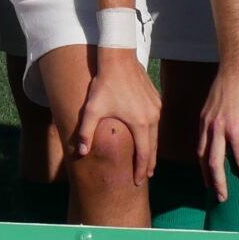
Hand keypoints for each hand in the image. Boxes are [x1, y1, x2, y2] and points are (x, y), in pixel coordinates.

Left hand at [75, 48, 161, 188]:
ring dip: (152, 148)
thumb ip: (86, 133)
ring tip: (148, 160)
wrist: (119, 59)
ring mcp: (156, 108)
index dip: (140, 169)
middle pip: (153, 147)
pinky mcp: (156, 99)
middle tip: (146, 176)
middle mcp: (152, 117)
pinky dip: (153, 133)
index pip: (143, 153)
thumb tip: (81, 153)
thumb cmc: (104, 84)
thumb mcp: (92, 110)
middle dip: (149, 163)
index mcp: (139, 124)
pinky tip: (148, 136)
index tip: (138, 180)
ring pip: (156, 134)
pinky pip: (156, 121)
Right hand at [196, 57, 238, 201]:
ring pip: (201, 155)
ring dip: (206, 173)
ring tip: (211, 186)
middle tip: (223, 199)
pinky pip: (200, 142)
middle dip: (219, 184)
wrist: (237, 66)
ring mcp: (207, 123)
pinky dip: (202, 156)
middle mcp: (218, 129)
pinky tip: (207, 164)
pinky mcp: (202, 117)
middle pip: (214, 164)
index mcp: (237, 129)